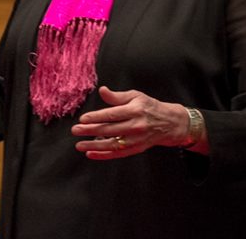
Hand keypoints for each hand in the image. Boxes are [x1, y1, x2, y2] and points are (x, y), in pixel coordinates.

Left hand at [71, 86, 189, 159]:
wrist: (170, 123)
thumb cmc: (149, 107)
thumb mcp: (136, 96)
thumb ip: (117, 96)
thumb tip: (102, 90)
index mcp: (135, 110)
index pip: (112, 115)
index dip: (96, 117)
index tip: (83, 119)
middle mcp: (136, 126)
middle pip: (110, 130)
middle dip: (90, 131)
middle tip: (75, 130)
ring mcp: (137, 139)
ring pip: (113, 144)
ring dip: (94, 145)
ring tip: (79, 145)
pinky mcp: (137, 148)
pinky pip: (118, 153)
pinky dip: (104, 155)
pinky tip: (91, 154)